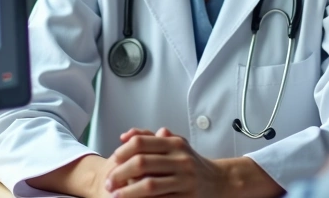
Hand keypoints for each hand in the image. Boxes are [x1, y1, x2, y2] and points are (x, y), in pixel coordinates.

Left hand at [104, 127, 226, 196]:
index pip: (140, 143)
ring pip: (149, 185)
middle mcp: (181, 159)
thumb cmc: (191, 163)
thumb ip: (149, 138)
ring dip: (127, 192)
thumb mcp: (174, 145)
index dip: (121, 153)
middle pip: (141, 163)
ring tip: (114, 196)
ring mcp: (185, 180)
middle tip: (108, 182)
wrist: (219, 181)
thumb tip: (125, 136)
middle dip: (119, 174)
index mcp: (175, 144)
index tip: (111, 163)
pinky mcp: (187, 197)